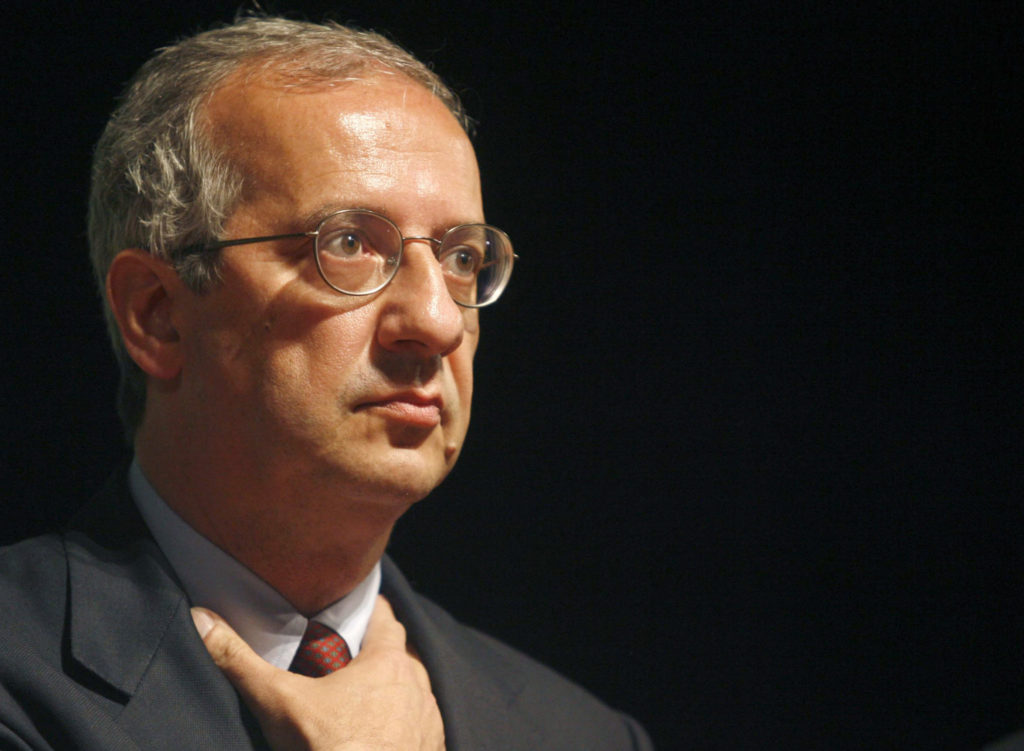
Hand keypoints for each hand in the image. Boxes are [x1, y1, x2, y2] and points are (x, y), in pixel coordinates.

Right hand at [191, 595, 444, 750]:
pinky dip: (404, 724)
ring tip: (363, 698)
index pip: (385, 617)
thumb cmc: (330, 750)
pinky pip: (422, 726)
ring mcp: (428, 719)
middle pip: (400, 653)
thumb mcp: (278, 702)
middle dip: (378, 653)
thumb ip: (240, 661)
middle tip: (348, 659)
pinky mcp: (432, 749)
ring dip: (394, 690)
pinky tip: (381, 734)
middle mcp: (416, 685)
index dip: (368, 611)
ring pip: (413, 690)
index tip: (352, 610)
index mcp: (388, 661)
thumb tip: (202, 619)